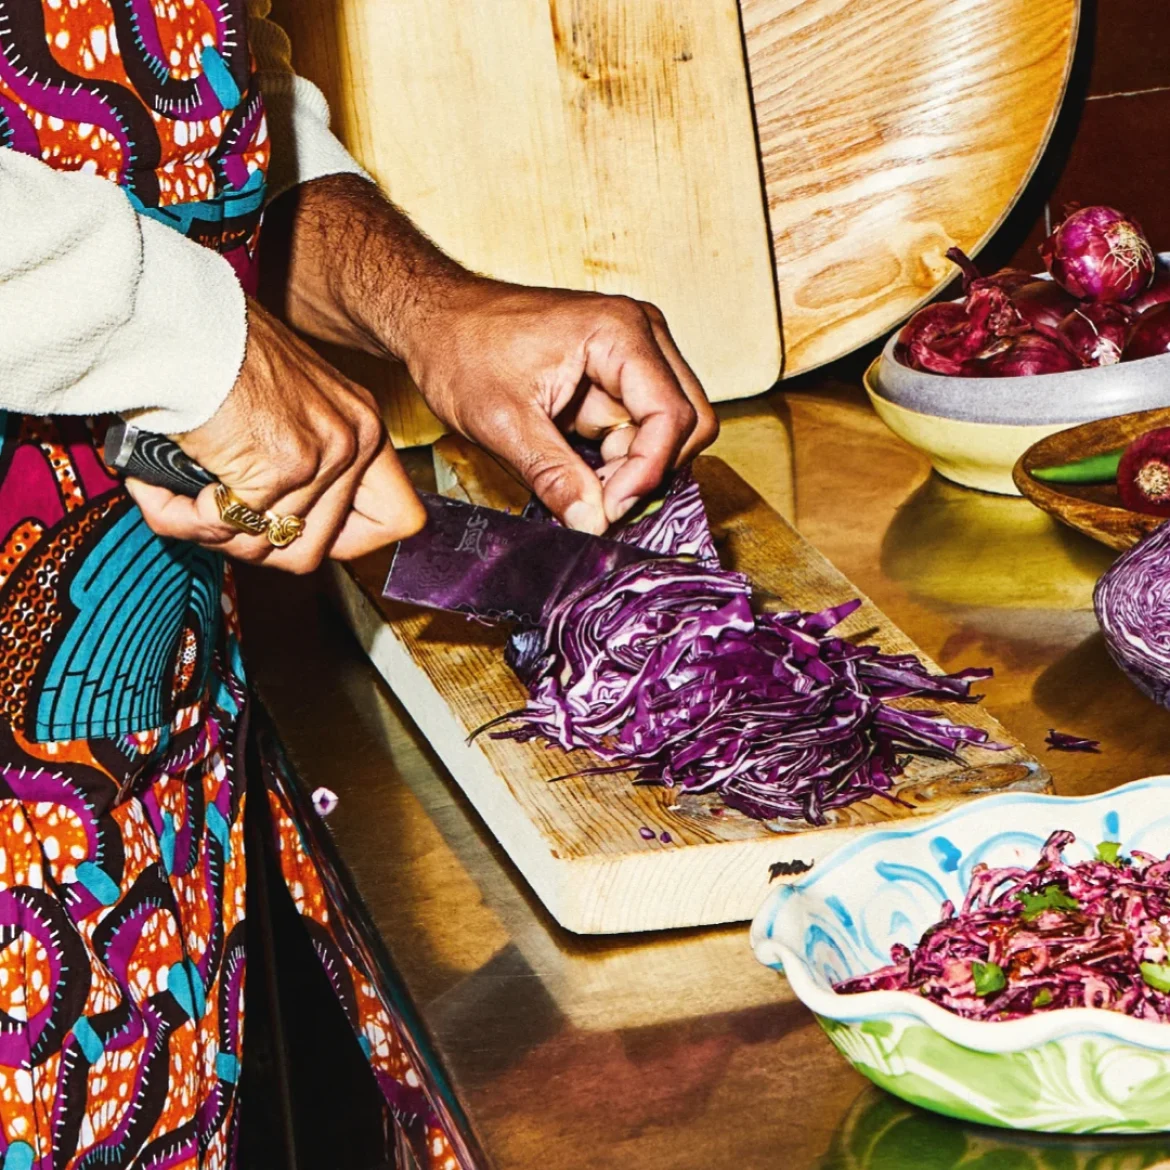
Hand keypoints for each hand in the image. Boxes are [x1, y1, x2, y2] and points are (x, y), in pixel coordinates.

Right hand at [125, 300, 424, 572]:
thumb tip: (285, 530)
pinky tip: (157, 488)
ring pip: (265, 548)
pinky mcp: (280, 468)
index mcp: (364, 425)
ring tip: (175, 497)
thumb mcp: (284, 403)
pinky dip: (180, 518)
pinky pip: (224, 529)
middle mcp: (355, 440)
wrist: (175, 320)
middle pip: (315, 549)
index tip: (298, 535)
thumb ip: (302, 461)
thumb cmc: (212, 352)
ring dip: (207, 531)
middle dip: (253, 544)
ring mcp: (322, 457)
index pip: (397, 520)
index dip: (347, 542)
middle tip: (214, 519)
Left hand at [261, 175, 717, 530]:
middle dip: (649, 469)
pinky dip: (619, 460)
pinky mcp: (618, 376)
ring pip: (670, 430)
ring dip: (634, 467)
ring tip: (581, 484)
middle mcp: (642, 336)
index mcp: (621, 333)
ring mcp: (634, 355)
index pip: (671, 416)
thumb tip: (593, 522)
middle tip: (601, 501)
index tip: (611, 510)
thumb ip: (552, 474)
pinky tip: (579, 470)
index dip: (647, 472)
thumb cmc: (460, 350)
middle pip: (689, 422)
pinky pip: (641, 429)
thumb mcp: (501, 422)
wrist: (434, 321)